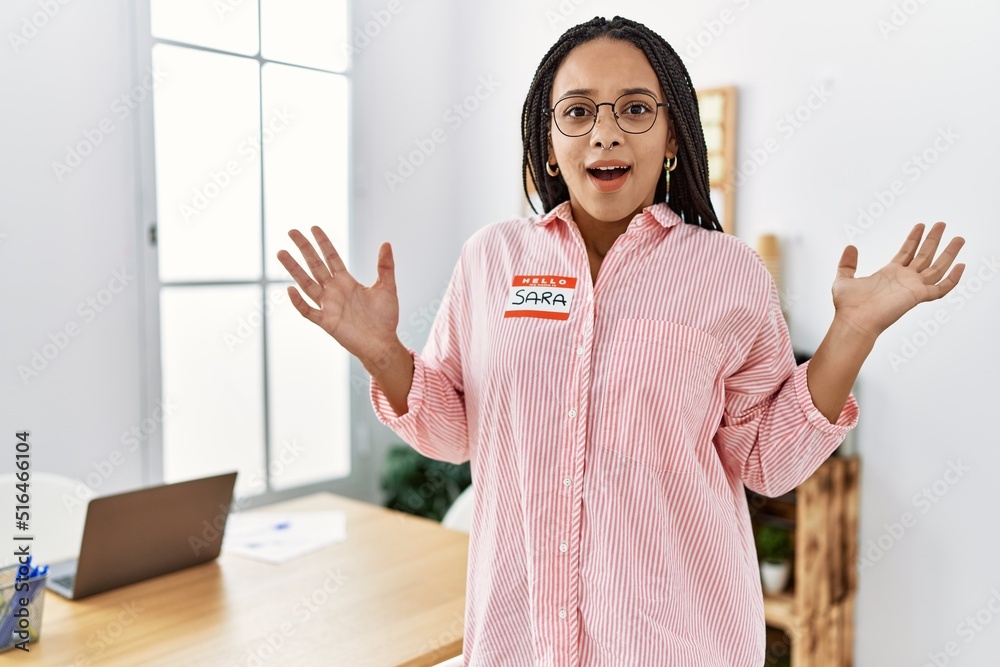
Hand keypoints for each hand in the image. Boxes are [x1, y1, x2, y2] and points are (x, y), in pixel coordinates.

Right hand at [276, 227, 399, 362]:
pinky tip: (290, 289)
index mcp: (346, 281)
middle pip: (315, 265)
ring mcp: (328, 306)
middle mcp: (334, 291)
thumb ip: (385, 266)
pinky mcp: (327, 322)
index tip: (314, 227)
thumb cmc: (385, 318)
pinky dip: (299, 302)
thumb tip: (386, 243)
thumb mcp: (387, 288)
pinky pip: (308, 311)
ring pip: (306, 284)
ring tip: (281, 253)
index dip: (323, 243)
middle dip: (304, 249)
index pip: (331, 257)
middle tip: (292, 231)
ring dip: (294, 269)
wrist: (383, 343)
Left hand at [832, 221, 965, 338]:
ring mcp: (913, 287)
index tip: (921, 225)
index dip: (914, 238)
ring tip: (959, 238)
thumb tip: (850, 246)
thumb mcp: (843, 279)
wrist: (853, 321)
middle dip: (933, 240)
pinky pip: (941, 288)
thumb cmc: (848, 306)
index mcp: (889, 273)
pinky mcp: (917, 296)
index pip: (907, 252)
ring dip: (949, 253)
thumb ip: (847, 263)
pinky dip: (953, 279)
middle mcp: (904, 279)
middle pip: (924, 256)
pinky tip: (961, 266)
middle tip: (942, 224)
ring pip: (937, 268)